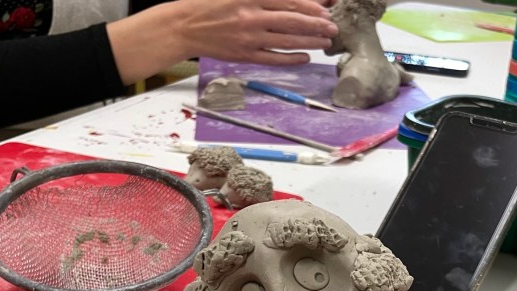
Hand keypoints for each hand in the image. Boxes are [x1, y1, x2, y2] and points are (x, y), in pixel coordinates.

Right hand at [109, 0, 338, 83]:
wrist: (184, 25)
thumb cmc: (210, 6)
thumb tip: (290, 2)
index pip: (288, 1)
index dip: (310, 6)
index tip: (325, 9)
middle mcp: (251, 17)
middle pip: (292, 21)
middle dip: (316, 25)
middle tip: (333, 27)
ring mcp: (249, 38)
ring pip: (286, 41)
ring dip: (309, 42)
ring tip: (325, 42)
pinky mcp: (245, 55)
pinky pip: (274, 59)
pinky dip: (292, 58)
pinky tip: (305, 57)